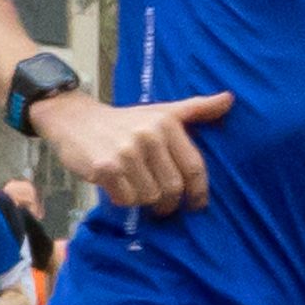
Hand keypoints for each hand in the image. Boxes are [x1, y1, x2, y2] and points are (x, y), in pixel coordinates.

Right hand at [37, 87, 230, 214]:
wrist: (74, 119)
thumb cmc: (123, 121)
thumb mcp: (161, 111)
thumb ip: (196, 108)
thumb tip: (230, 99)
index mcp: (167, 124)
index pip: (194, 167)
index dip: (198, 192)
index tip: (196, 204)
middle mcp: (149, 136)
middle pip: (172, 188)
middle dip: (168, 203)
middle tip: (162, 205)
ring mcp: (126, 152)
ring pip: (149, 196)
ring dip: (143, 201)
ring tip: (136, 191)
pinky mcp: (106, 167)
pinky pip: (126, 198)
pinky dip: (123, 200)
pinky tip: (117, 189)